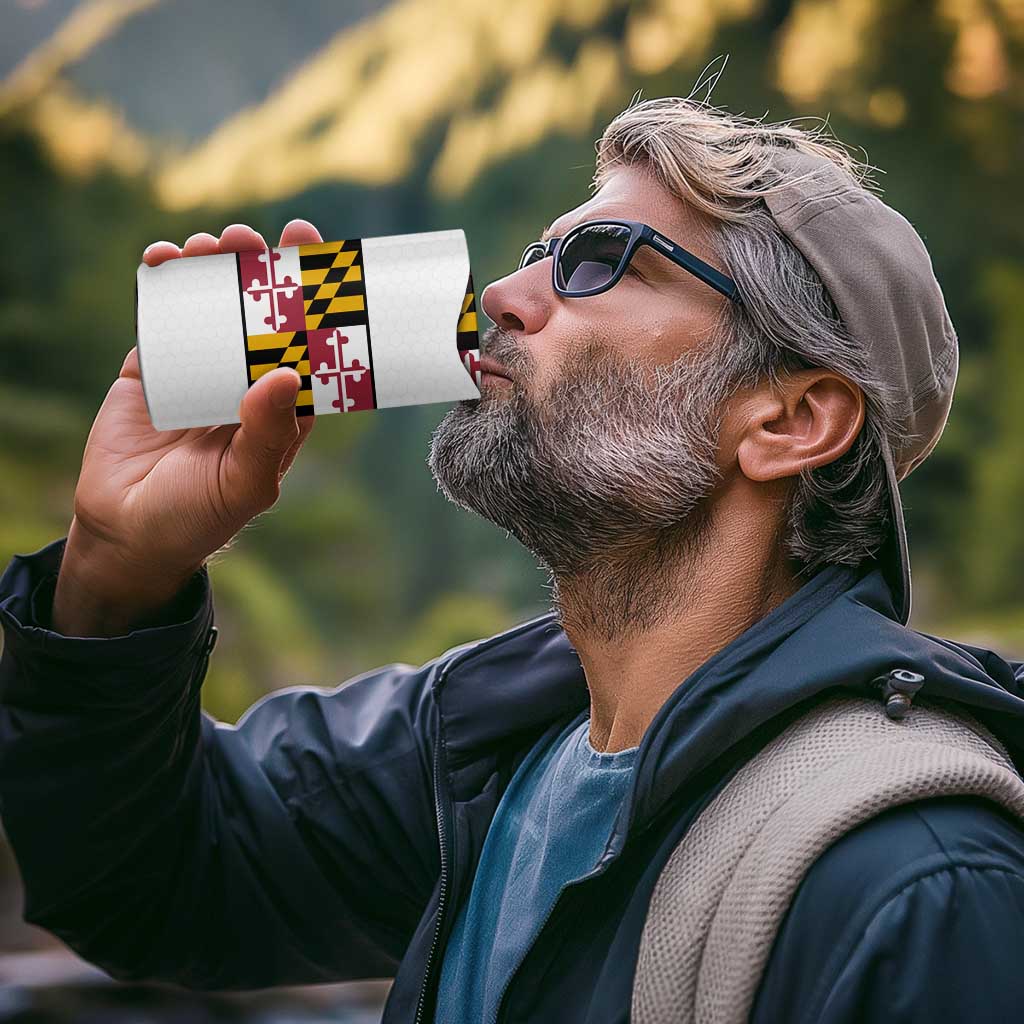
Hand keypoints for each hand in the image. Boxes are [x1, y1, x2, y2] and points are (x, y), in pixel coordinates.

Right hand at [52, 220, 321, 634]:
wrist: (126, 533)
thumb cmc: (198, 517)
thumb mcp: (244, 483)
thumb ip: (267, 434)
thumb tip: (287, 372)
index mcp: (283, 408)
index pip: (308, 346)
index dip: (315, 301)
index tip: (317, 255)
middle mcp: (247, 382)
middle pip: (262, 315)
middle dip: (261, 272)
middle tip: (256, 238)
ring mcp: (201, 370)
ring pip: (213, 307)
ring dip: (213, 269)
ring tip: (210, 244)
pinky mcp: (154, 367)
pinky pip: (162, 317)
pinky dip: (162, 283)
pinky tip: (164, 258)